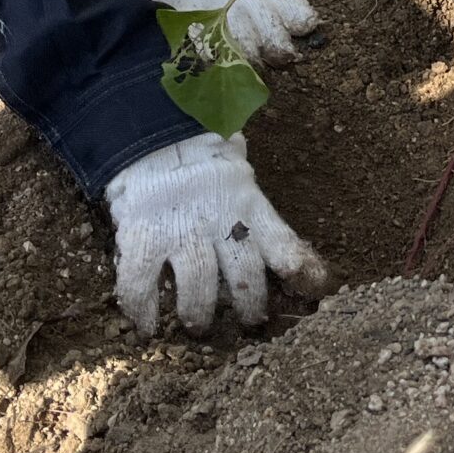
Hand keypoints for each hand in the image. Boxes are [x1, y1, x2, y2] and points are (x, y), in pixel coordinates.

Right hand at [107, 132, 330, 333]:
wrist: (152, 126)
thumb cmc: (197, 147)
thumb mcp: (235, 167)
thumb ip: (247, 199)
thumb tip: (265, 221)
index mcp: (246, 203)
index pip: (281, 242)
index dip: (299, 268)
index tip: (313, 286)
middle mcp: (218, 222)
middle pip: (242, 276)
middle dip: (248, 304)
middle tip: (250, 322)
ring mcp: (180, 232)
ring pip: (197, 286)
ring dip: (198, 312)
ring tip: (197, 324)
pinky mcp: (143, 237)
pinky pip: (140, 283)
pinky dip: (142, 309)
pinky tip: (145, 326)